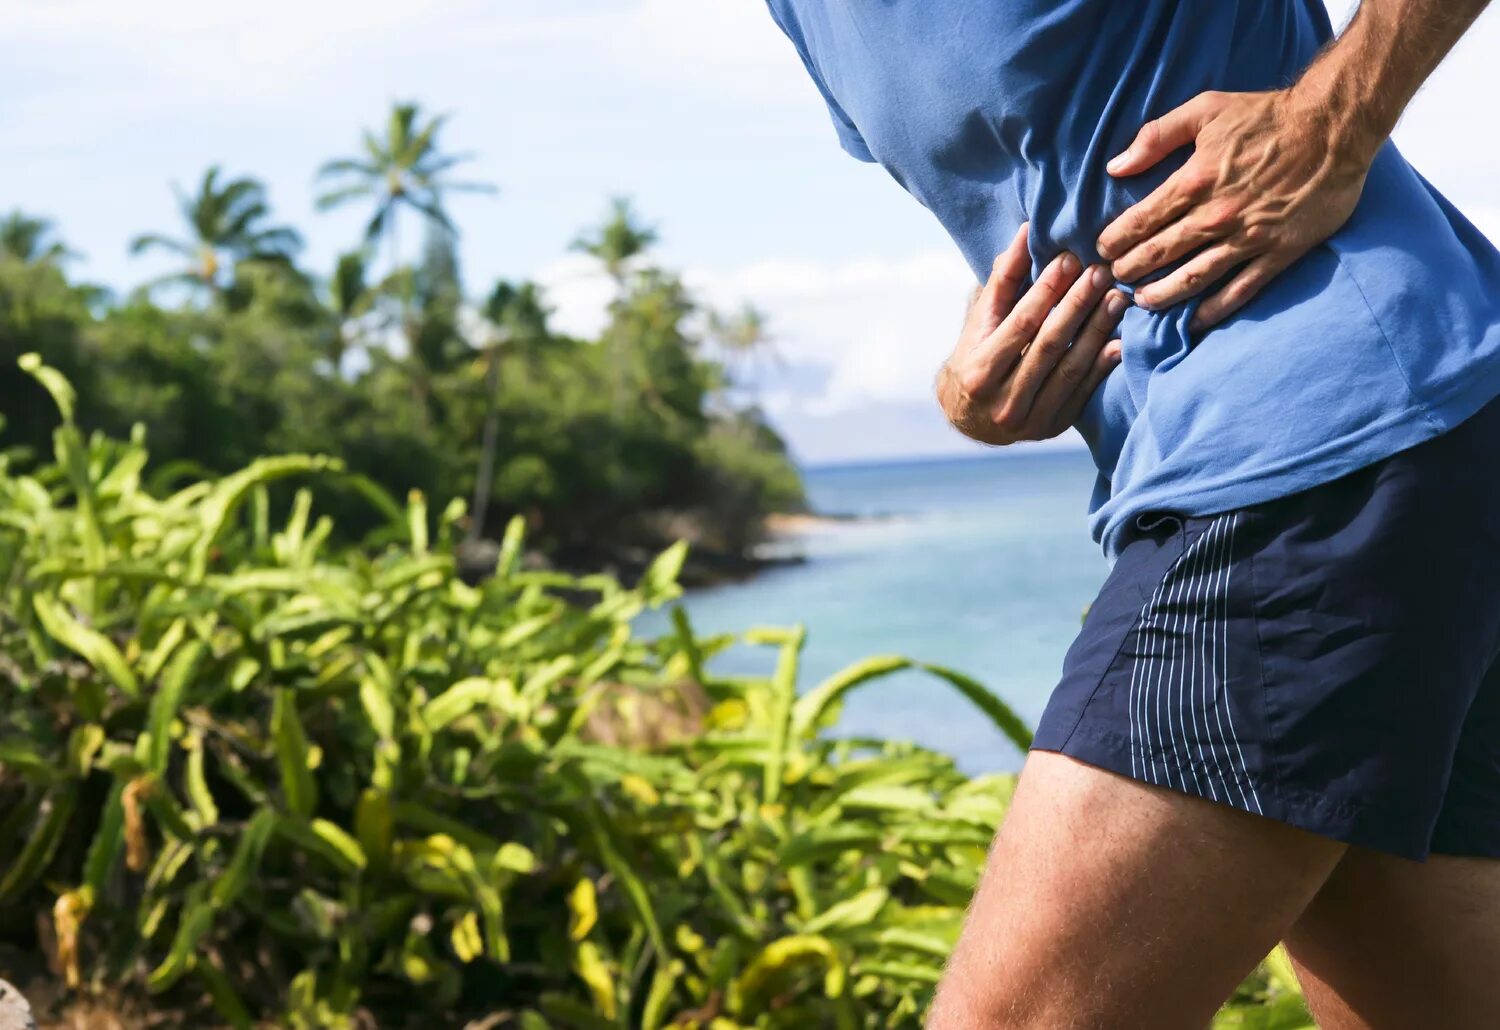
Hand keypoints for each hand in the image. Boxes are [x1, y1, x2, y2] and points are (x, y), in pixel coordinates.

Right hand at [938, 223, 1125, 445]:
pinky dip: (1102, 366)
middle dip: (1078, 305)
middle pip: (1049, 345)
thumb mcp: (981, 319)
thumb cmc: (976, 355)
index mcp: (980, 370)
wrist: (970, 417)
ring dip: (1097, 331)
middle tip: (1102, 273)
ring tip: (1117, 298)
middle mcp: (1002, 400)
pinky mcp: (1051, 428)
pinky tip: (1119, 342)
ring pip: (1070, 369)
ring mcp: (1029, 420)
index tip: (1070, 259)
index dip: (1047, 290)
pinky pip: (1082, 393)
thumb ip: (1004, 279)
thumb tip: (1027, 232)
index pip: (1021, 324)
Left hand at [1096, 88, 1375, 330]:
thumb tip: (1115, 166)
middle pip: (1161, 253)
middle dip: (1131, 270)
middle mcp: (1216, 215)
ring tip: (1142, 302)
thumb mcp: (1206, 110)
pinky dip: (1214, 309)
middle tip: (1115, 279)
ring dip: (1163, 294)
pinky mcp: (1278, 253)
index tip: (1104, 250)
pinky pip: (1241, 289)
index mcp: (1194, 181)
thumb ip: (1156, 136)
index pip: (1141, 221)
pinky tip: (1194, 321)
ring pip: (1194, 277)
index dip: (1116, 240)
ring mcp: (1248, 237)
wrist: (1335, 126)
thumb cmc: (1267, 115)